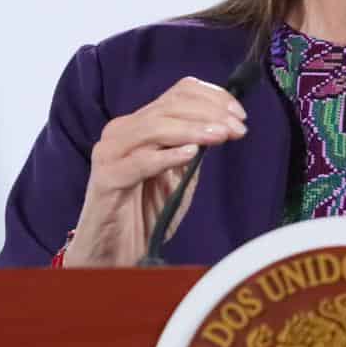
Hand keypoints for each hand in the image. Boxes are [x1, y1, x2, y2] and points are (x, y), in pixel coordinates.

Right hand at [66, 77, 247, 266]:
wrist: (112, 253)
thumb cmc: (143, 214)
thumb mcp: (177, 177)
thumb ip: (193, 150)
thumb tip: (223, 127)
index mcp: (140, 125)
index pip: (178, 93)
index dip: (212, 97)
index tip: (239, 113)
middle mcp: (122, 131)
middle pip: (169, 106)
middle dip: (209, 113)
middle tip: (237, 127)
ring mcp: (111, 153)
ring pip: (154, 128)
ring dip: (193, 130)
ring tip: (220, 137)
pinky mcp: (106, 179)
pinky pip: (139, 162)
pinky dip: (167, 156)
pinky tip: (191, 155)